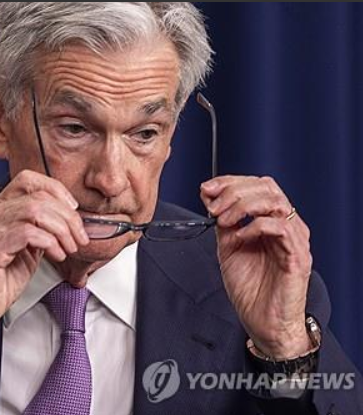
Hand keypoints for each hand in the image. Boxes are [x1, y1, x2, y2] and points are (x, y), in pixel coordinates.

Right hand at [0, 170, 88, 368]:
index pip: (27, 180)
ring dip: (61, 229)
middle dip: (67, 216)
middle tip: (79, 237)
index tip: (72, 210)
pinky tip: (56, 255)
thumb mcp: (24, 252)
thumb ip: (39, 232)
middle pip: (37, 196)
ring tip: (69, 248)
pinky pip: (27, 232)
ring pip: (35, 211)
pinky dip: (49, 242)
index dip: (55, 190)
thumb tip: (67, 220)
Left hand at [200, 175, 312, 358]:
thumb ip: (223, 222)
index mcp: (272, 221)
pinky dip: (255, 226)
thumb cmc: (250, 289)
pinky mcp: (297, 256)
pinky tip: (239, 236)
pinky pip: (281, 228)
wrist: (263, 322)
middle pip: (267, 188)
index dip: (231, 181)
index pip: (258, 186)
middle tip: (212, 207)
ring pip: (276, 202)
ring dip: (243, 206)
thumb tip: (209, 196)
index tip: (207, 188)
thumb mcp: (228, 247)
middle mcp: (287, 226)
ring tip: (223, 221)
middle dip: (234, 191)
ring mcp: (295, 240)